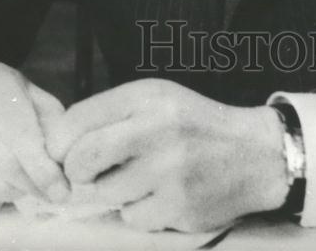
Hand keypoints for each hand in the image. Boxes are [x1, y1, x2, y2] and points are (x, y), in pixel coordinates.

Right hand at [0, 61, 69, 216]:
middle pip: (5, 162)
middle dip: (32, 184)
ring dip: (14, 194)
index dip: (43, 166)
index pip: (21, 132)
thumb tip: (65, 160)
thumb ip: (52, 123)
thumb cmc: (5, 103)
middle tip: (48, 193)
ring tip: (24, 186)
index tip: (61, 188)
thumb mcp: (33, 98)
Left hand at [44, 78, 288, 231]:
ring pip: (107, 193)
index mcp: (147, 97)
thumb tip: (62, 146)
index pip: (78, 119)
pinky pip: (133, 218)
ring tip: (143, 178)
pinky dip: (141, 211)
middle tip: (88, 173)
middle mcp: (156, 130)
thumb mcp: (157, 100)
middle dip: (76, 171)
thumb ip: (113, 114)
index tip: (65, 152)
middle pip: (82, 159)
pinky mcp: (178, 207)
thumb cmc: (195, 125)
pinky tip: (163, 195)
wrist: (254, 154)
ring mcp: (168, 171)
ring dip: (116, 191)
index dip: (61, 142)